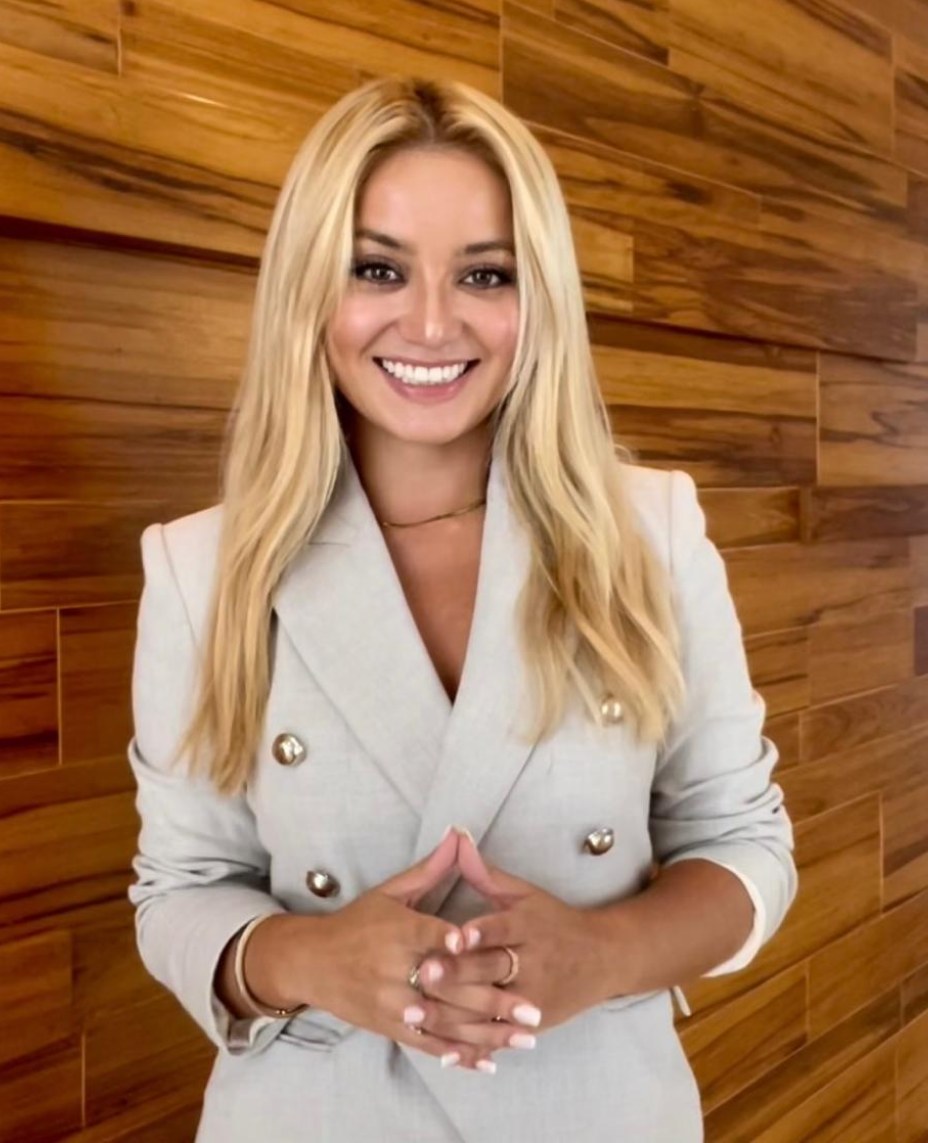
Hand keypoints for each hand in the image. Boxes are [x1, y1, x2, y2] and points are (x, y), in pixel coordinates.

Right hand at [271, 829, 533, 1069]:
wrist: (311, 962)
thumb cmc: (356, 922)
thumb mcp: (389, 891)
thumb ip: (429, 869)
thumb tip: (459, 836)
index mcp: (396, 932)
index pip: (426, 936)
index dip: (449, 940)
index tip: (475, 944)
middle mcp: (393, 972)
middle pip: (445, 989)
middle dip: (492, 1001)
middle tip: (534, 1010)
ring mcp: (392, 1005)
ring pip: (444, 1023)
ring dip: (487, 1035)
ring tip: (525, 1040)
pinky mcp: (389, 1027)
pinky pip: (427, 1045)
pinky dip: (458, 1055)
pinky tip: (488, 1062)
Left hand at [421, 831, 612, 1032]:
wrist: (603, 959)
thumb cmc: (555, 921)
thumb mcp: (525, 894)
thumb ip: (488, 874)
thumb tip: (458, 840)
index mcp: (530, 927)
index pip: (503, 929)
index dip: (480, 933)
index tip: (454, 936)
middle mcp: (534, 963)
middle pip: (492, 970)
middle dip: (457, 974)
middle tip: (422, 973)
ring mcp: (534, 998)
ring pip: (489, 1008)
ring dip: (452, 1012)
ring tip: (414, 1012)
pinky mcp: (534, 1024)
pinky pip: (499, 1035)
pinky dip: (472, 1043)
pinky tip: (440, 1050)